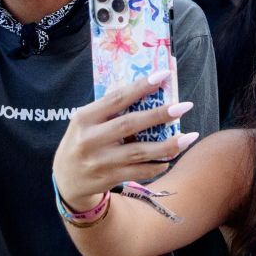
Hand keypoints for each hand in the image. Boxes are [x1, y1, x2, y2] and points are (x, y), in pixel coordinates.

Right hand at [51, 70, 196, 207]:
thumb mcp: (86, 121)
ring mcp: (100, 161)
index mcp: (84, 118)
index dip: (141, 87)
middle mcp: (90, 139)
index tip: (163, 76)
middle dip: (159, 114)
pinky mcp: (108, 178)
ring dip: (168, 144)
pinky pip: (139, 171)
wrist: (66, 180)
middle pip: (130, 124)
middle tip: (184, 106)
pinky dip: (157, 165)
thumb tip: (143, 86)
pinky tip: (171, 158)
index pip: (116, 98)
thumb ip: (109, 107)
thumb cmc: (82, 141)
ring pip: (139, 152)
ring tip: (190, 136)